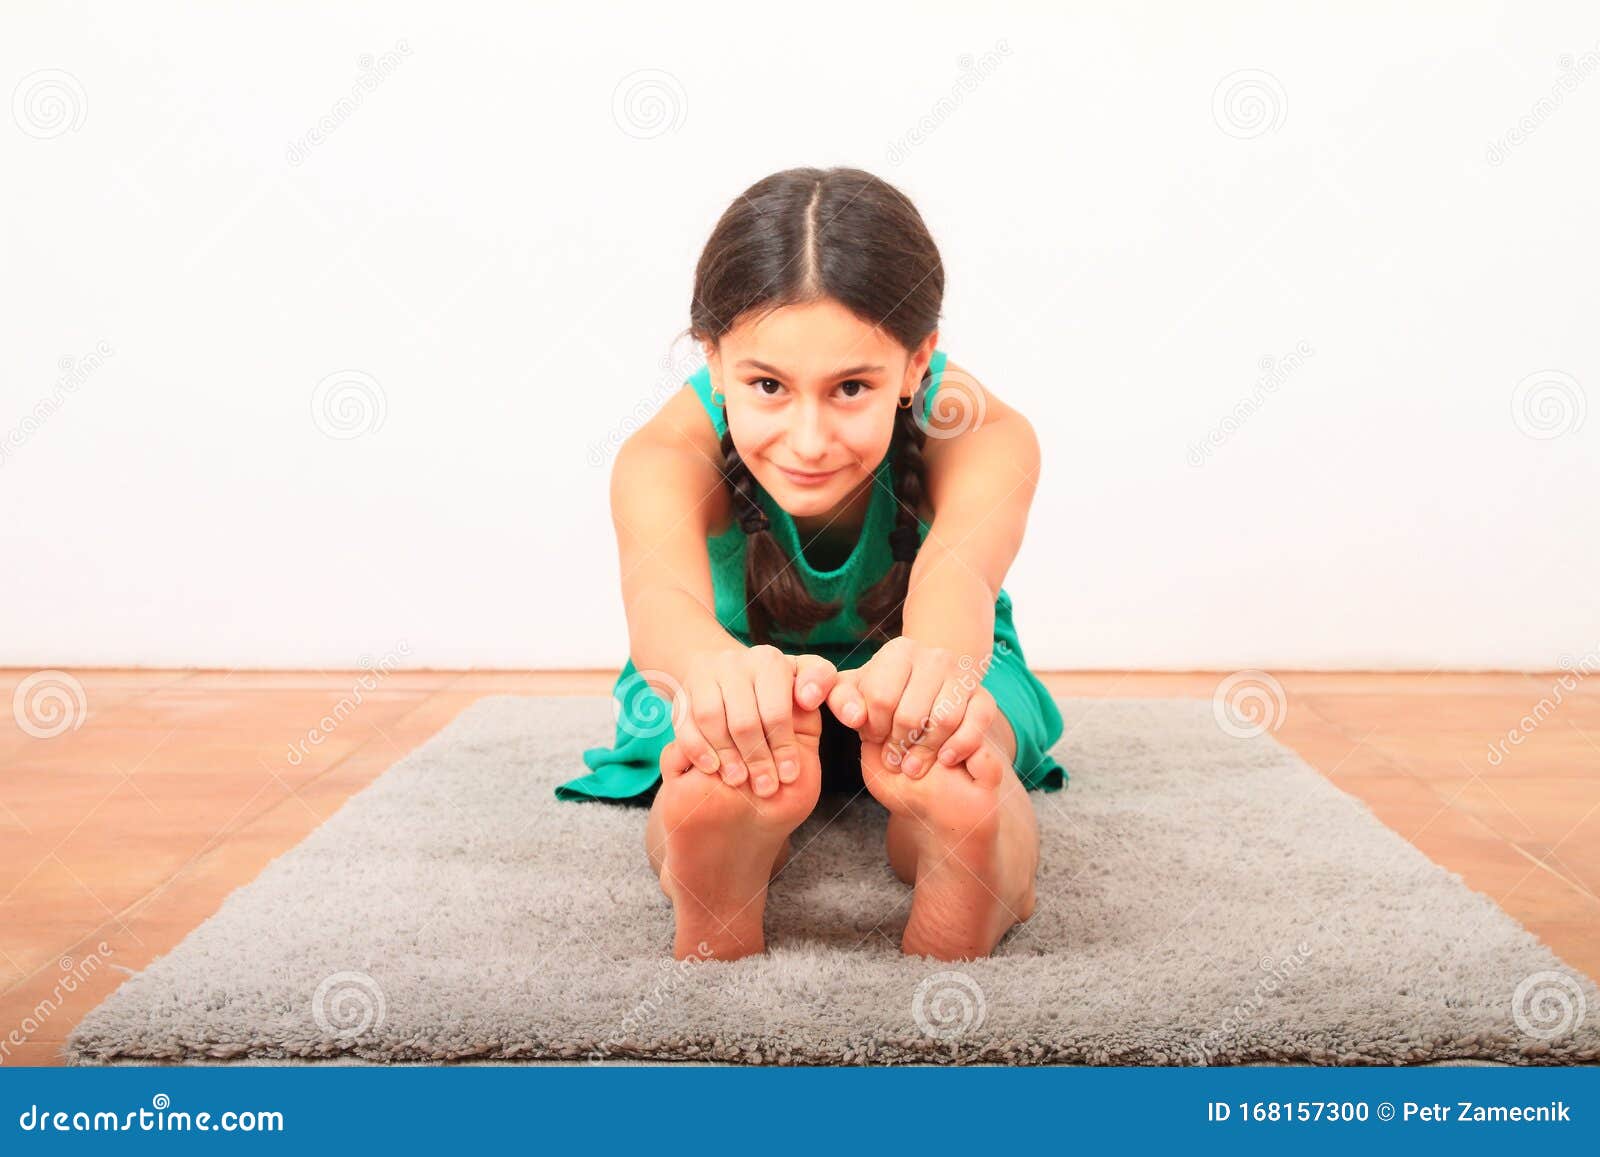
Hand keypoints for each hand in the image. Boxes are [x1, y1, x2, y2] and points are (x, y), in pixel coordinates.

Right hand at [663, 644, 837, 797]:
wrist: (730, 679)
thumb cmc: (777, 690)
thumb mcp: (804, 683)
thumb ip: (821, 684)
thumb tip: (810, 698)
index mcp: (770, 661)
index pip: (777, 710)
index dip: (784, 747)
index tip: (790, 775)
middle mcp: (735, 663)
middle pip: (744, 720)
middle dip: (757, 759)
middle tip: (766, 788)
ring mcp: (705, 676)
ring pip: (712, 720)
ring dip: (728, 756)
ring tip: (740, 781)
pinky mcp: (683, 693)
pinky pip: (684, 723)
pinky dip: (698, 749)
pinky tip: (713, 768)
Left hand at [825, 636, 999, 777]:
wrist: (927, 685)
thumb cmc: (885, 692)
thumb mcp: (856, 691)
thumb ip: (841, 700)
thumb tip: (854, 717)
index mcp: (899, 651)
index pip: (881, 697)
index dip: (872, 727)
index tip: (871, 737)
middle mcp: (934, 656)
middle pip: (911, 714)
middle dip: (897, 744)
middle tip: (891, 760)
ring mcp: (962, 675)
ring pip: (943, 721)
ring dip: (925, 752)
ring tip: (911, 767)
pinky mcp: (984, 696)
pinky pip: (977, 724)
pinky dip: (960, 746)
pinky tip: (944, 760)